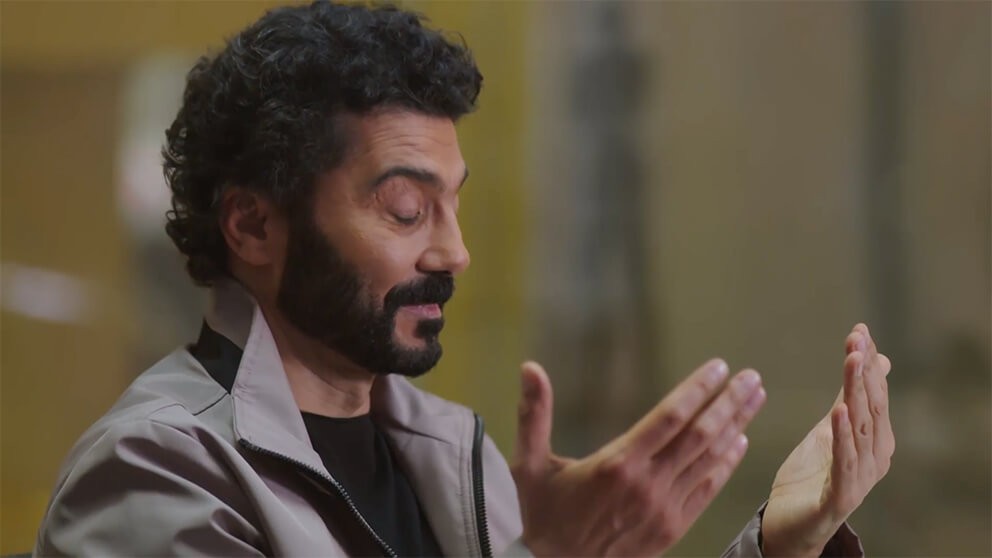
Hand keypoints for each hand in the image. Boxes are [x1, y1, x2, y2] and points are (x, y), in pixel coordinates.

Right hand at [512, 358, 766, 556]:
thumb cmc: (542, 513)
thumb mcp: (529, 463)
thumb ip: (533, 414)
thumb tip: (529, 367)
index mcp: (616, 464)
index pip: (669, 417)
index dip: (697, 389)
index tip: (718, 366)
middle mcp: (647, 485)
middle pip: (700, 435)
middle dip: (729, 403)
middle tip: (751, 378)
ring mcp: (664, 509)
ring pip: (709, 460)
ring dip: (736, 426)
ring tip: (755, 399)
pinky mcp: (672, 528)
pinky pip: (708, 491)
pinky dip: (727, 464)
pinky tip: (740, 443)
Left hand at [761, 324, 893, 556]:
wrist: (791, 525)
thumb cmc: (813, 476)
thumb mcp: (831, 427)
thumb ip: (850, 397)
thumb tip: (872, 360)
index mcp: (874, 440)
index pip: (874, 394)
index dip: (867, 362)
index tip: (858, 330)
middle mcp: (874, 457)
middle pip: (871, 406)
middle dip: (864, 370)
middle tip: (857, 339)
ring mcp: (860, 478)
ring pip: (861, 428)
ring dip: (856, 392)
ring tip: (852, 362)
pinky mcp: (841, 496)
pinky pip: (844, 462)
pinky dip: (843, 436)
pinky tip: (840, 412)